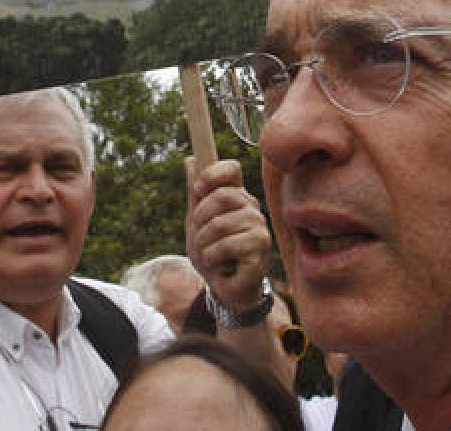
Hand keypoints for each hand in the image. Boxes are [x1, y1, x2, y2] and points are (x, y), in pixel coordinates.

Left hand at [185, 156, 270, 312]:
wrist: (224, 289)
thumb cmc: (212, 253)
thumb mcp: (196, 221)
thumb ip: (195, 193)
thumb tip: (189, 160)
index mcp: (236, 196)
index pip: (232, 168)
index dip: (213, 173)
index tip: (198, 188)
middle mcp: (251, 207)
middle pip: (220, 195)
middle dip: (200, 220)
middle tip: (201, 237)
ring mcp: (259, 225)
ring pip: (220, 223)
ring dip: (204, 244)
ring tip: (210, 254)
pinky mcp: (261, 245)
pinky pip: (227, 244)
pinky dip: (213, 257)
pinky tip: (219, 264)